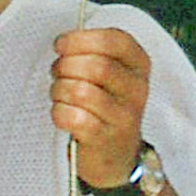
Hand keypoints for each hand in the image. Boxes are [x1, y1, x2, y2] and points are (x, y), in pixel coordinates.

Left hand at [50, 27, 150, 189]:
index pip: (114, 40)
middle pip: (96, 66)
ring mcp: (123, 116)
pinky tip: (61, 113)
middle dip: (66, 66)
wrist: (116, 156)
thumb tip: (63, 44)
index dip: (81, 39)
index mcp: (139, 65)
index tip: (60, 45)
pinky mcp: (104, 138)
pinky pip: (73, 117)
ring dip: (59, 90)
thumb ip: (92, 53)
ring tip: (58, 94)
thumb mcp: (110, 75)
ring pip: (81, 91)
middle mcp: (137, 89)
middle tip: (56, 72)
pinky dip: (59, 112)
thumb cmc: (105, 105)